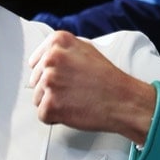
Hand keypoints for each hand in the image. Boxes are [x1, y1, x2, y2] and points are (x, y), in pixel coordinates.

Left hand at [27, 31, 155, 144]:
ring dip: (53, 103)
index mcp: (58, 42)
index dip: (49, 74)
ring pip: (37, 98)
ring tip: (75, 99)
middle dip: (51, 89)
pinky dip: (56, 118)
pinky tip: (73, 109)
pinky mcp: (50, 104)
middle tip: (74, 89)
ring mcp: (49, 82)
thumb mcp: (85, 50)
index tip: (63, 77)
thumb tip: (43, 59)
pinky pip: (43, 115)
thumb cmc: (108, 79)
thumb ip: (62, 50)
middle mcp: (51, 58)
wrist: (123, 101)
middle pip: (35, 80)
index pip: (35, 62)